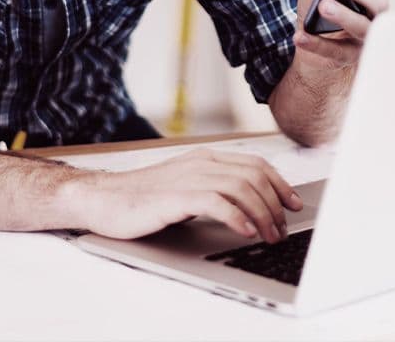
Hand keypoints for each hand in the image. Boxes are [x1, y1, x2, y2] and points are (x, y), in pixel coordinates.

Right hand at [70, 148, 303, 242]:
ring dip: (262, 214)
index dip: (280, 184)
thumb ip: (213, 190)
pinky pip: (217, 202)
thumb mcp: (184, 189)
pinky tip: (246, 232)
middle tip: (282, 229)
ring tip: (269, 235)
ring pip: (241, 188)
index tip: (293, 204)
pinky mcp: (174, 196)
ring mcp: (187, 177)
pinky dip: (238, 217)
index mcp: (204, 158)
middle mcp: (200, 163)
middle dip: (275, 204)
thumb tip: (248, 209)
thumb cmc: (142, 199)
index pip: (255, 164)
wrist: (102, 199)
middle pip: (254, 176)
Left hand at [293, 0, 394, 70]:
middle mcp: (375, 15)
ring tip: (323, 5)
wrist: (307, 37)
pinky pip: (336, 51)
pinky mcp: (349, 56)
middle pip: (379, 3)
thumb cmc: (318, 3)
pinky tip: (301, 36)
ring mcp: (364, 37)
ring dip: (344, 15)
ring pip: (362, 28)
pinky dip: (316, 44)